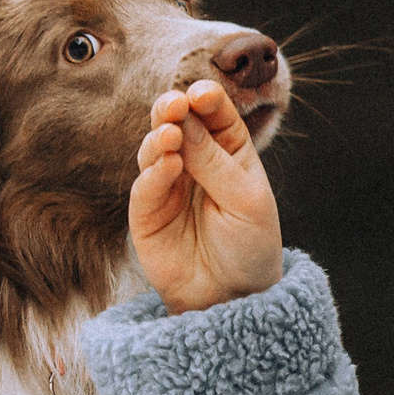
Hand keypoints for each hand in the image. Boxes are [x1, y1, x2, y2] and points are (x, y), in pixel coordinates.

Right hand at [129, 78, 282, 312]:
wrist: (232, 298)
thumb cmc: (249, 246)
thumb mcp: (245, 200)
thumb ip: (214, 161)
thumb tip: (182, 120)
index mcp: (228, 149)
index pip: (214, 113)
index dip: (206, 100)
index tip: (202, 95)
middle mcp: (195, 160)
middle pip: (177, 122)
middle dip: (172, 109)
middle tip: (173, 106)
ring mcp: (168, 184)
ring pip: (154, 148)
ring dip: (159, 138)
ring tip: (170, 135)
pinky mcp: (146, 212)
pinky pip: (144, 186)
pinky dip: (153, 173)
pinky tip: (168, 165)